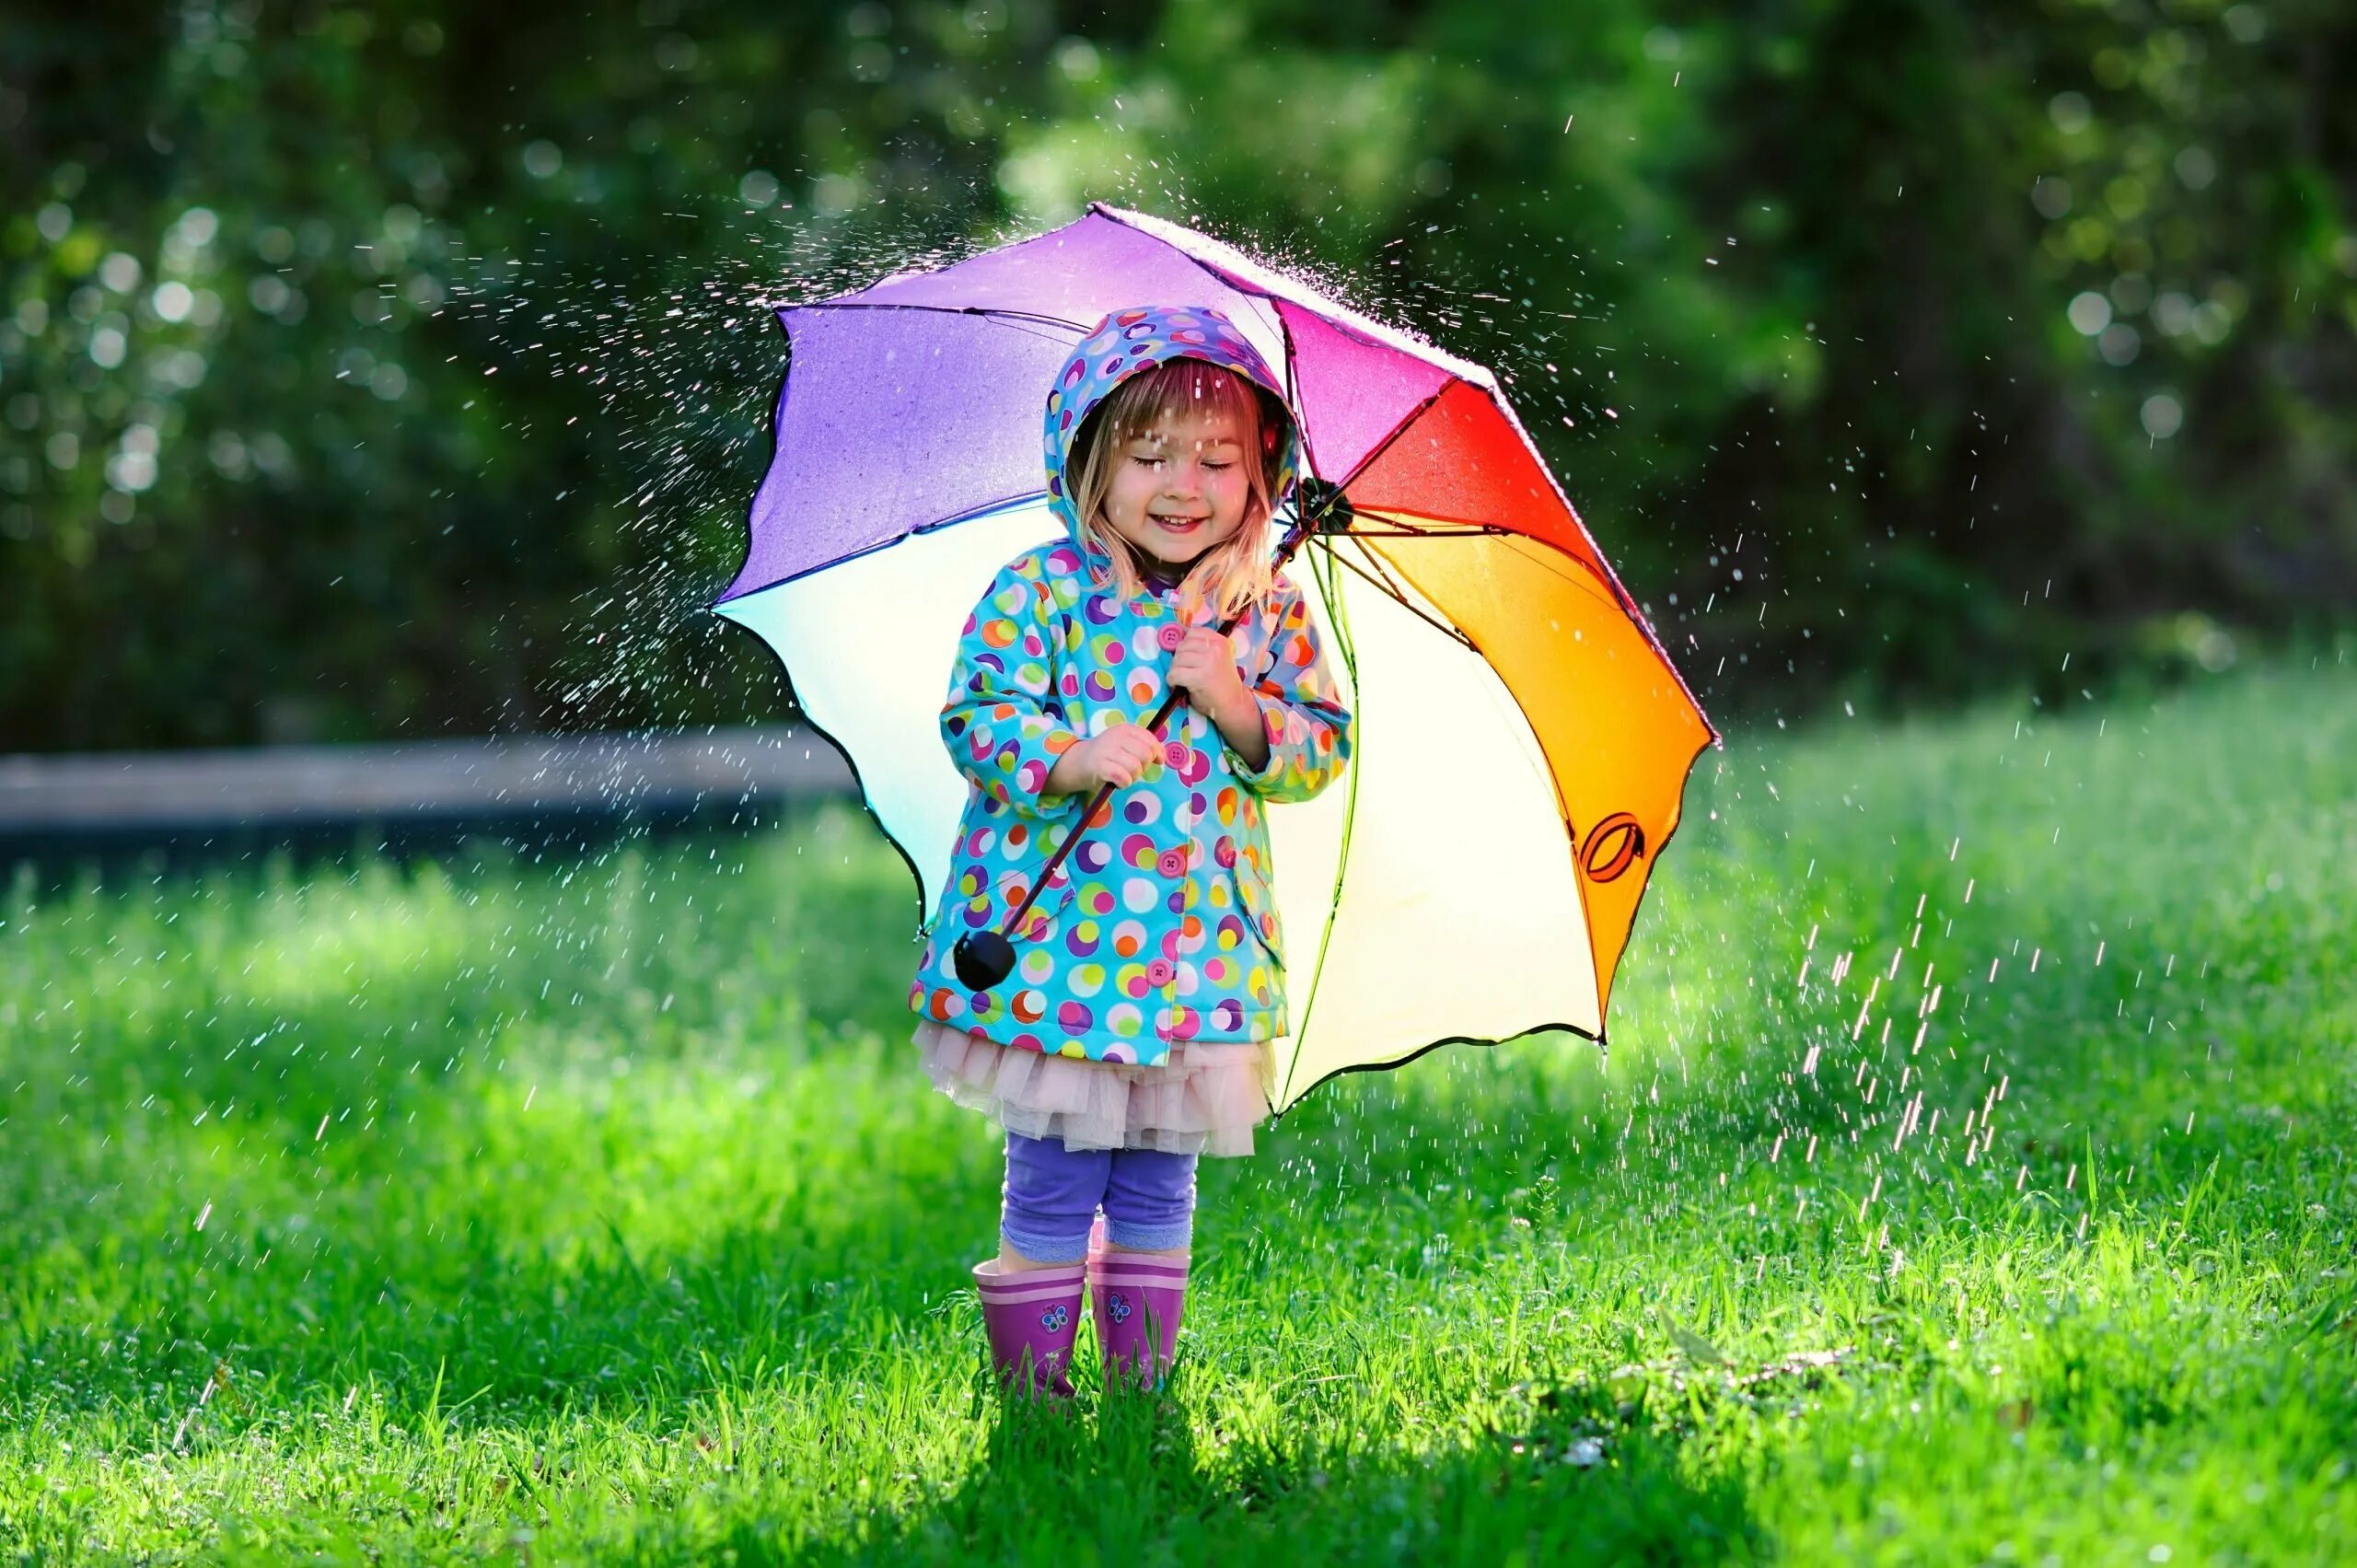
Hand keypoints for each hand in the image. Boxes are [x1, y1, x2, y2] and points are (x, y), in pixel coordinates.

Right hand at [1045, 723, 1159, 794]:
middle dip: (1144, 766)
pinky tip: (1118, 782)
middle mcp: (1116, 737)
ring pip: (1135, 767)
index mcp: (1124, 729)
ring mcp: (1106, 751)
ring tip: (1123, 775)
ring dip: (1133, 777)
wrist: (1077, 763)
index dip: (1156, 752)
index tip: (1155, 761)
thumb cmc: (1106, 756)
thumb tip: (1162, 757)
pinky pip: (1123, 777)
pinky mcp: (1099, 766)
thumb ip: (1145, 747)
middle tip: (1133, 769)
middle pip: (1145, 754)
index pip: (1150, 740)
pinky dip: (1124, 783)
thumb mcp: (1126, 746)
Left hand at [1166, 628, 1251, 722]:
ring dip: (1175, 670)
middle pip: (1182, 646)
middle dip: (1178, 659)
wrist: (1233, 703)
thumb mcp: (1217, 657)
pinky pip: (1175, 674)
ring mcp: (1208, 662)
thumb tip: (1177, 644)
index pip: (1192, 633)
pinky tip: (1177, 685)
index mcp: (1219, 641)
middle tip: (1184, 670)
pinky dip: (1172, 680)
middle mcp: (1215, 648)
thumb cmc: (1221, 682)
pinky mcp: (1199, 677)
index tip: (1189, 658)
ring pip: (1177, 659)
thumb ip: (1202, 648)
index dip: (1186, 646)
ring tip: (1182, 678)